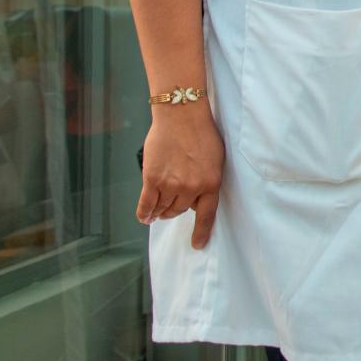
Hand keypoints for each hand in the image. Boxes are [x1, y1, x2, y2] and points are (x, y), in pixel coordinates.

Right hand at [138, 102, 224, 248]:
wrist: (182, 115)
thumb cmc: (201, 134)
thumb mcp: (215, 160)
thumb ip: (207, 181)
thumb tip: (197, 201)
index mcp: (211, 183)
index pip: (206, 215)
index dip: (201, 232)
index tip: (197, 245)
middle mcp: (191, 188)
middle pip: (180, 210)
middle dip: (177, 208)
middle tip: (173, 201)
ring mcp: (171, 185)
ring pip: (163, 209)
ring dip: (161, 210)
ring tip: (159, 206)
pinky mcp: (152, 179)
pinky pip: (146, 205)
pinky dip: (145, 214)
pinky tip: (146, 217)